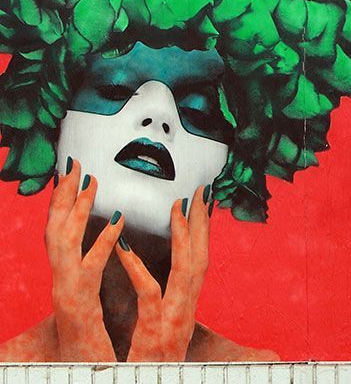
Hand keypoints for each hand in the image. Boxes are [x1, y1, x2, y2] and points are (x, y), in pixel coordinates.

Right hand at [46, 157, 123, 361]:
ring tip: (88, 182)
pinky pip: (90, 271)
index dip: (65, 204)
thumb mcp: (92, 303)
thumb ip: (93, 274)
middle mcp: (64, 283)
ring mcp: (68, 293)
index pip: (64, 234)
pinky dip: (101, 245)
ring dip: (75, 211)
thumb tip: (107, 246)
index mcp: (71, 279)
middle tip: (73, 164)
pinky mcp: (81, 306)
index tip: (73, 173)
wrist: (85, 375)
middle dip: (63, 196)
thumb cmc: (91, 345)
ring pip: (64, 245)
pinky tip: (117, 223)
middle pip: (56, 231)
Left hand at [115, 186, 210, 360]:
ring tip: (177, 208)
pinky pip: (149, 294)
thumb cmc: (154, 368)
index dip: (203, 233)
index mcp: (186, 309)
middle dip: (202, 224)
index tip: (201, 205)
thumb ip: (167, 308)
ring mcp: (173, 321)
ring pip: (185, 270)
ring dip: (183, 237)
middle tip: (198, 193)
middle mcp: (186, 311)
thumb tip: (165, 286)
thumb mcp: (165, 335)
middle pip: (201, 258)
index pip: (200, 263)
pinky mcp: (155, 333)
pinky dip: (138, 269)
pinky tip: (126, 249)